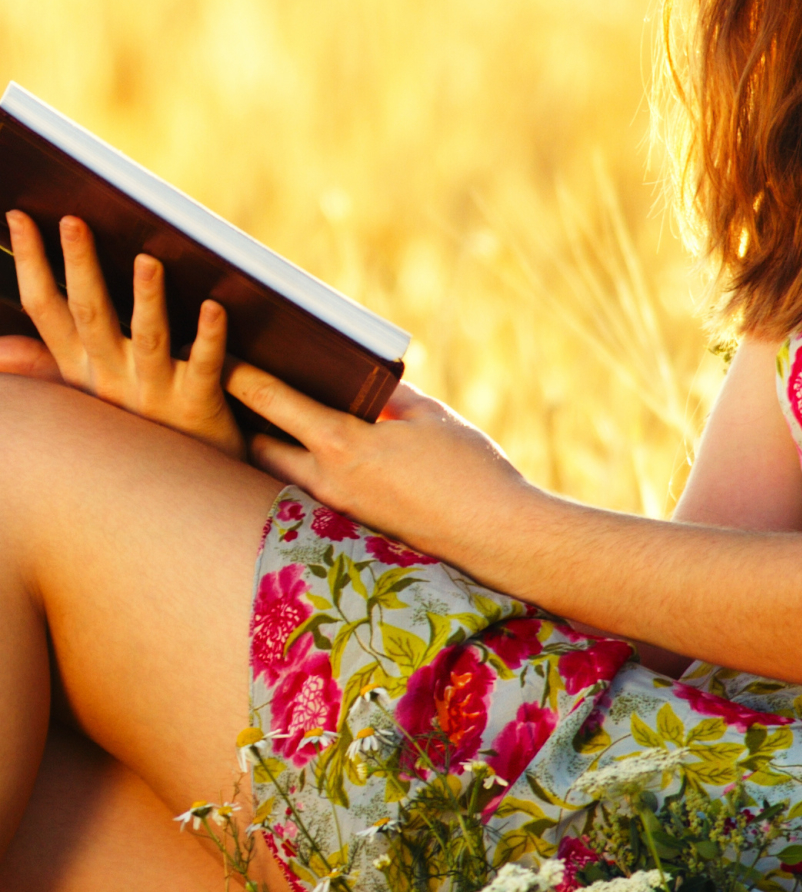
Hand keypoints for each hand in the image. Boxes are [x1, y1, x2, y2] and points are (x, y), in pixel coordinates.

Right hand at [0, 212, 246, 457]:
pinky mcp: (198, 408)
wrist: (178, 503)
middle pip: (91, 317)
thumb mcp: (83, 402)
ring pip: (147, 340)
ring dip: (147, 300)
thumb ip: (44, 371)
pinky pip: (203, 368)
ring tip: (147, 260)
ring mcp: (155, 394)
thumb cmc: (136, 435)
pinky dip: (209, 339)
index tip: (19, 216)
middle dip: (79, 268)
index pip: (47, 311)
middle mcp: (112, 380)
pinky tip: (214, 308)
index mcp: (82, 372)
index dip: (33, 264)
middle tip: (74, 221)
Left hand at [228, 363, 525, 552]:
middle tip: (230, 392)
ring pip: (283, 477)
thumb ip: (392, 397)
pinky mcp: (357, 528)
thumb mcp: (432, 417)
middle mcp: (330, 481)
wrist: (497, 536)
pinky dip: (304, 473)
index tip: (216, 355)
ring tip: (265, 424)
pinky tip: (316, 459)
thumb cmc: (471, 471)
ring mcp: (341, 510)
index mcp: (343, 443)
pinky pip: (314, 495)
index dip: (241, 374)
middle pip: (260, 447)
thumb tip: (369, 382)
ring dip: (270, 451)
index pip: (272, 401)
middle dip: (242, 421)